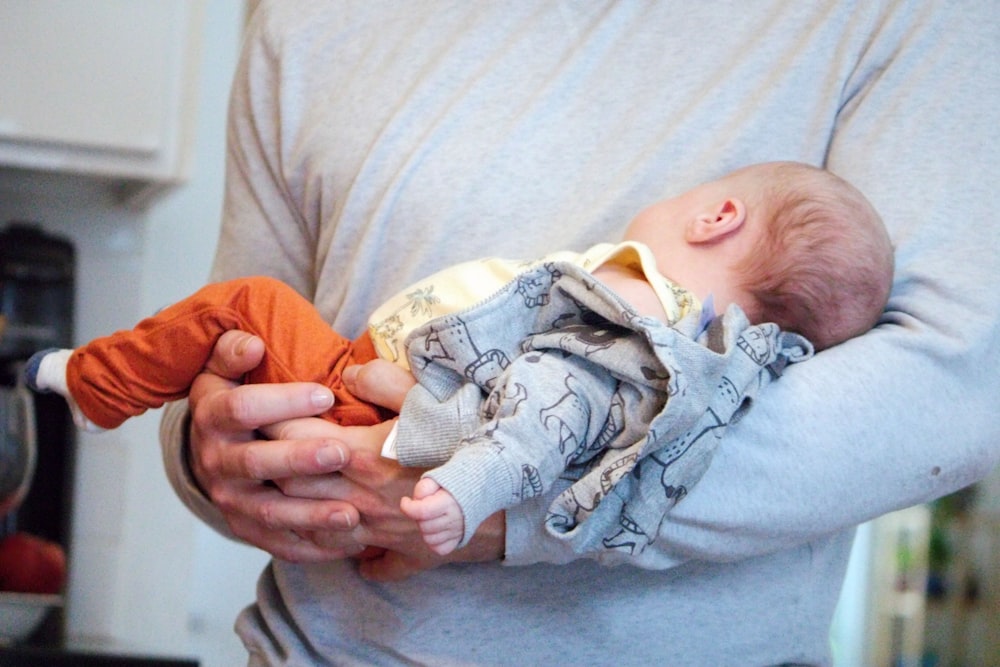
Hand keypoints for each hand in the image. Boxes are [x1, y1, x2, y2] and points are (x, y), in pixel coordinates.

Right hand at [187, 330, 363, 561]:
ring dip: (311, 514)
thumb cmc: (234, 396)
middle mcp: (217, 462)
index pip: (241, 408)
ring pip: (270, 511)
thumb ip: (234, 350)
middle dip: (299, 459)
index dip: (282, 402)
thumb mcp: (225, 367)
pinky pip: (281, 543)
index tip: (325, 394)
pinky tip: (350, 540)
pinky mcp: (247, 529)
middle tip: (342, 452)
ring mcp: (231, 501)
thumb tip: (253, 345)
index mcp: (212, 417)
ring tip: (351, 513)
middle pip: (256, 463)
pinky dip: (314, 546)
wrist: (212, 448)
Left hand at [281, 359, 505, 579]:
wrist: (514, 488)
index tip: (263, 405)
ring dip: (294, 507)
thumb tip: (348, 375)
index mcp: (361, 456)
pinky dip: (340, 549)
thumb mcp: (429, 394)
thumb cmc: (470, 436)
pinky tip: (338, 534)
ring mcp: (379, 531)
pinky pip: (360, 560)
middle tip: (260, 440)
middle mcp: (361, 499)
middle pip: (292, 484)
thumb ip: (380, 379)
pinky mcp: (404, 552)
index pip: (296, 437)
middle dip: (269, 461)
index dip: (273, 417)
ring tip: (285, 486)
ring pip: (313, 525)